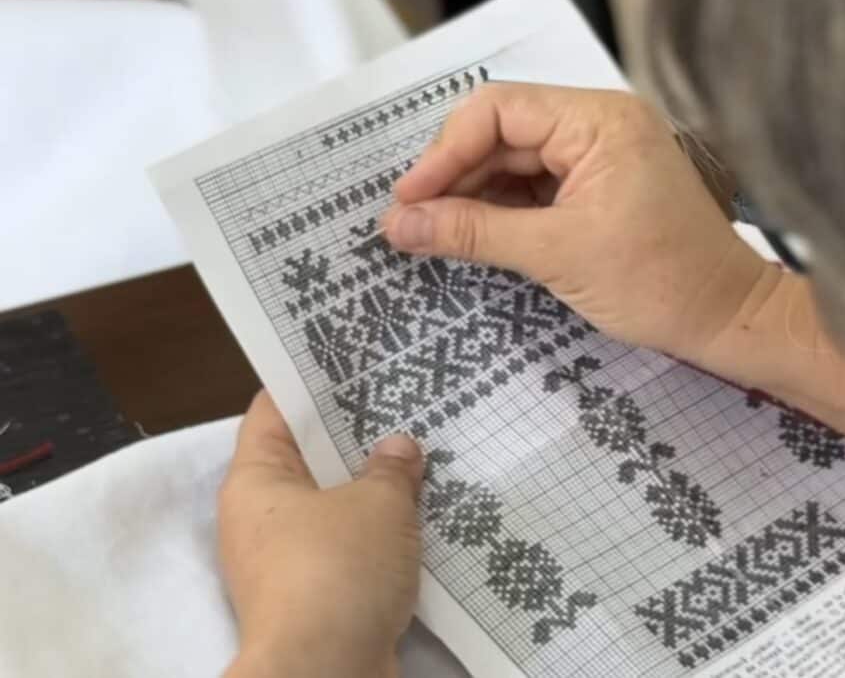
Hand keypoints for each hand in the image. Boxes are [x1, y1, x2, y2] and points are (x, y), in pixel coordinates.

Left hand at [220, 391, 422, 677]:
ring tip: (422, 455)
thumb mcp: (376, 506)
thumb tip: (398, 448)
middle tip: (402, 404)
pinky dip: (379, 535)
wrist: (328, 674)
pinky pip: (349, 549)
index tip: (350, 363)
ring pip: (333, 508)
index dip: (310, 384)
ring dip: (373, 489)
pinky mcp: (317, 599)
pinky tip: (421, 516)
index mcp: (256, 482)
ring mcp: (287, 563)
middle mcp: (261, 520)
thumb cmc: (337, 570)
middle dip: (354, 437)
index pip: (274, 412)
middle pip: (307, 460)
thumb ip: (390, 469)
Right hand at [382, 83, 769, 363]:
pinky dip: (501, 212)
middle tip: (409, 223)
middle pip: (502, 135)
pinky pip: (535, 189)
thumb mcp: (556, 254)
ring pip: (514, 164)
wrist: (725, 318)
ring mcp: (599, 157)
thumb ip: (473, 233)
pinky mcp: (597, 189)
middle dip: (454, 177)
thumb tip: (400, 224)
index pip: (499, 111)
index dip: (444, 152)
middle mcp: (598, 125)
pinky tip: (470, 236)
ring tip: (431, 234)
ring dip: (473, 197)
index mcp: (598, 120)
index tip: (409, 199)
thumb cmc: (659, 282)